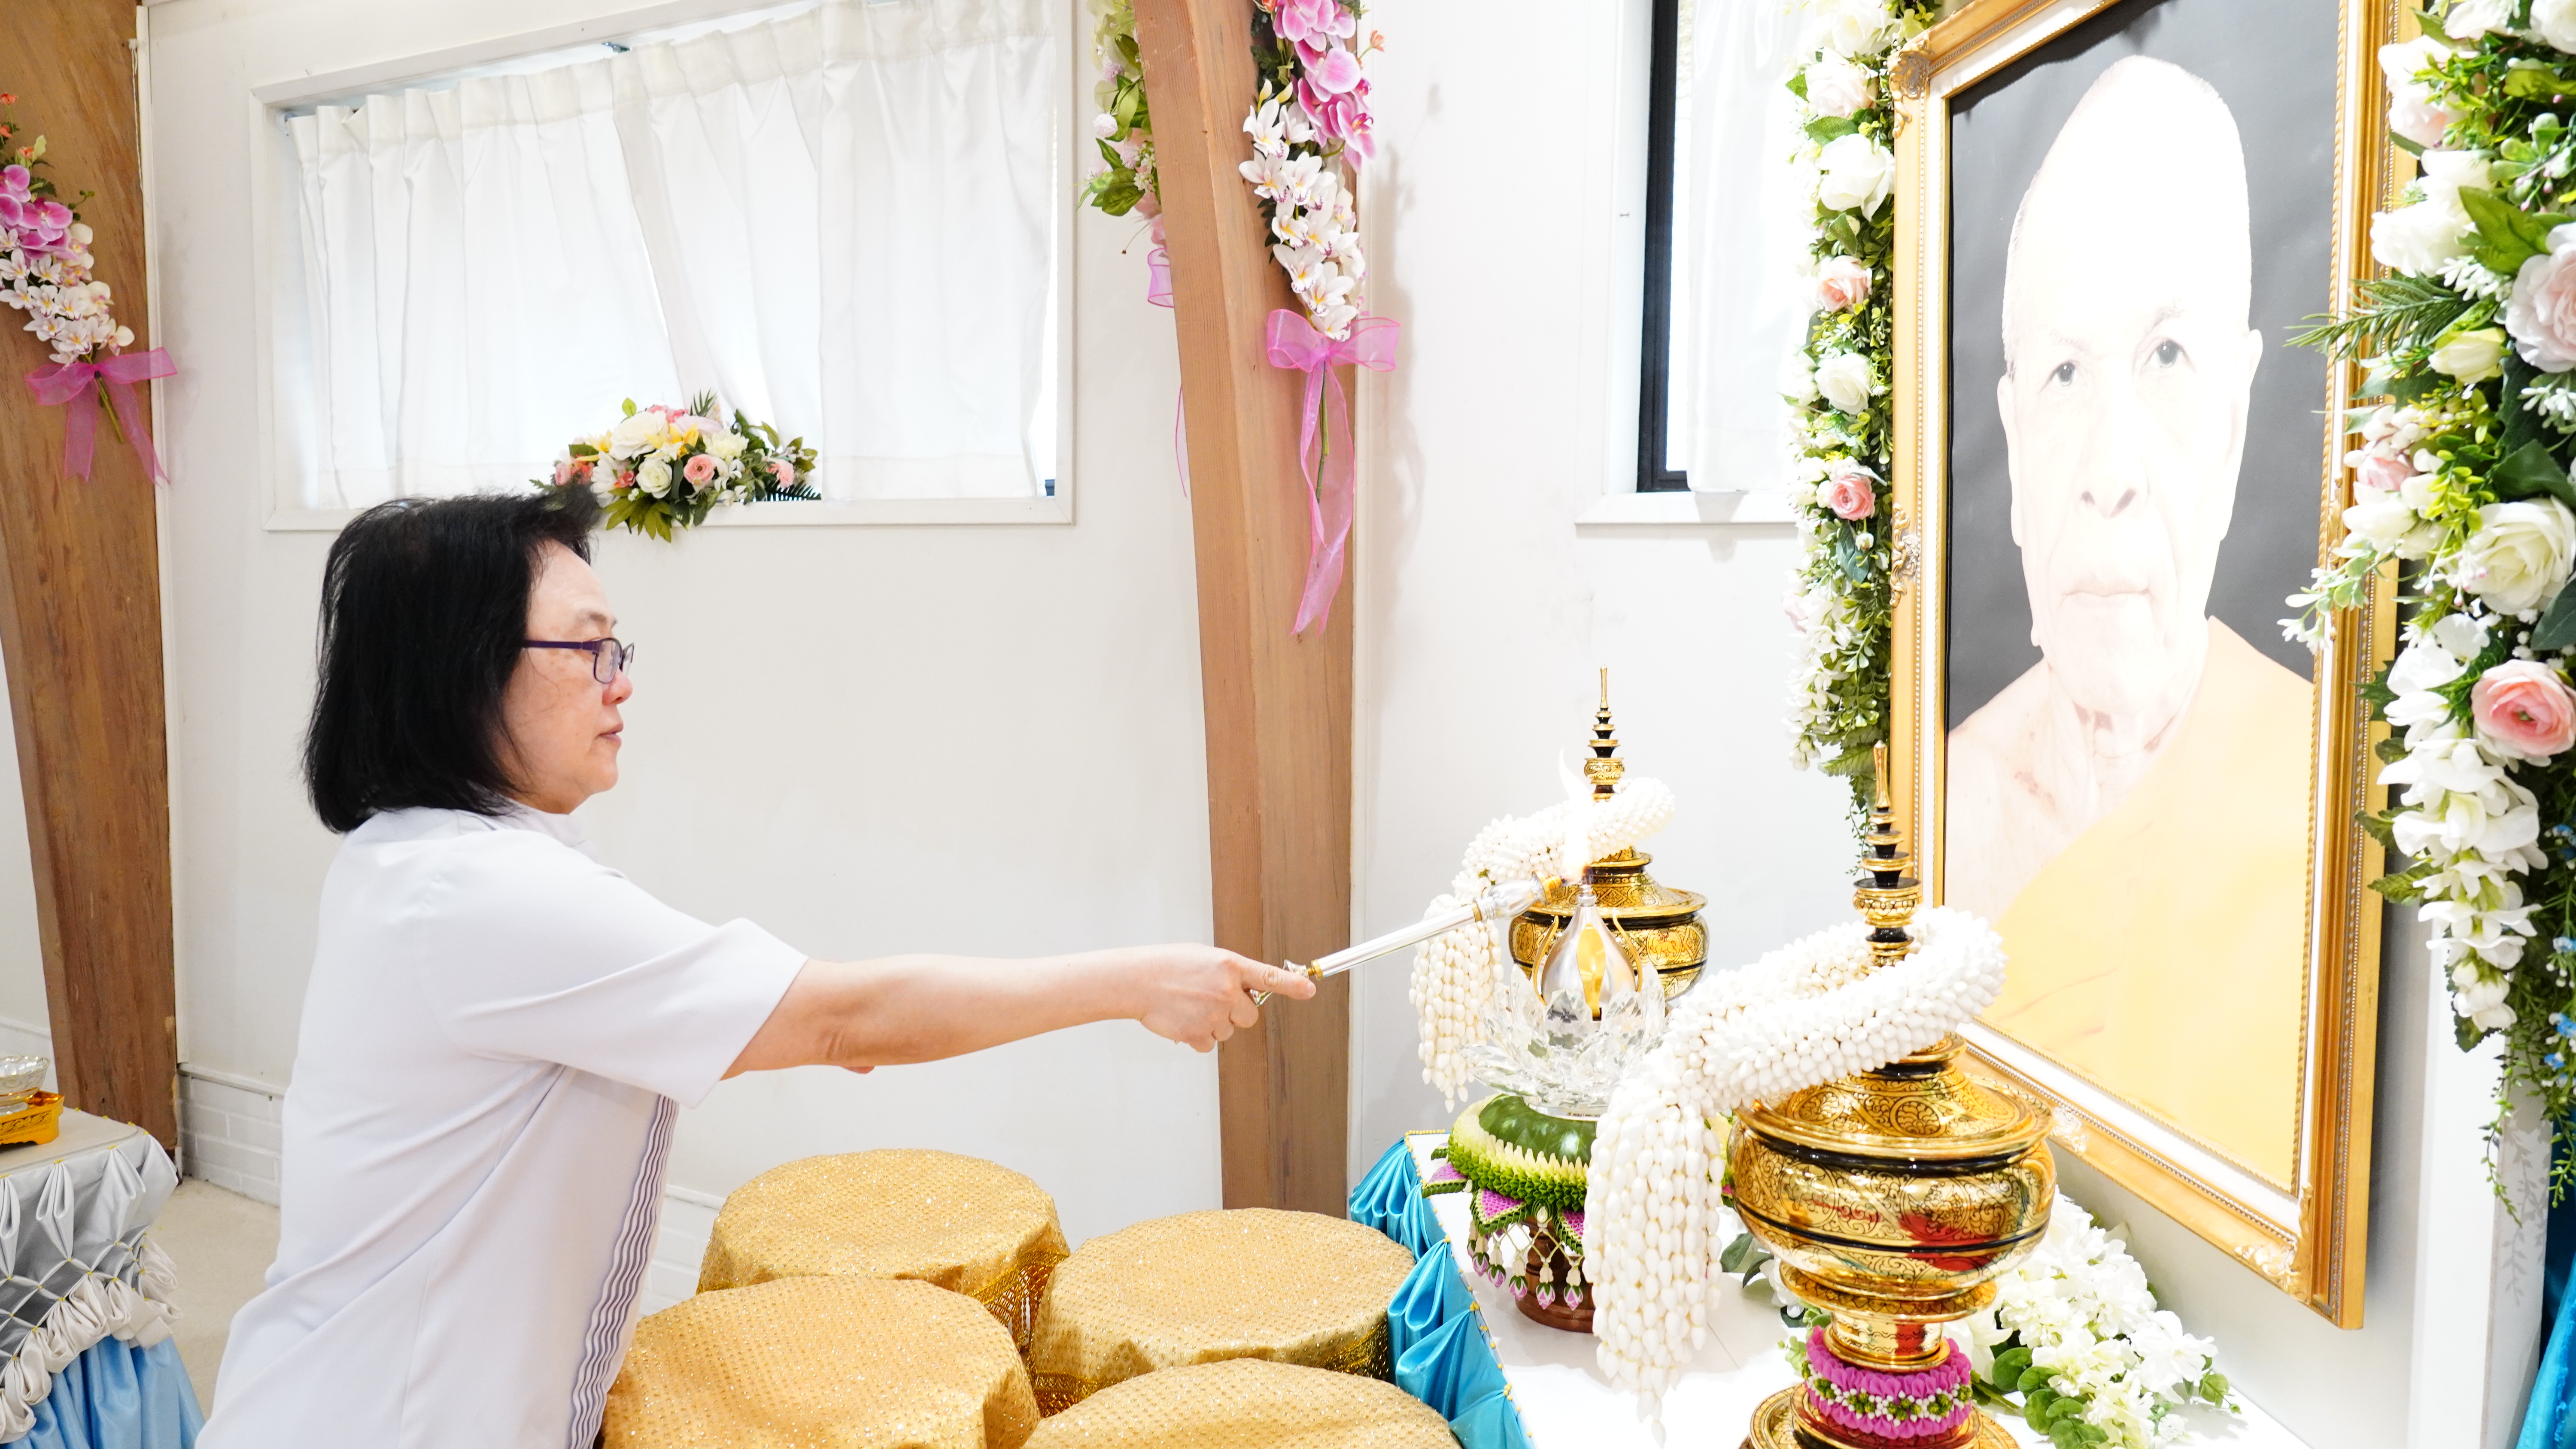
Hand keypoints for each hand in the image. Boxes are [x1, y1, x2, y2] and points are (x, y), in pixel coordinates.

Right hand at [1123, 944, 1315, 1051]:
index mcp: (1229, 966)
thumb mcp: (1206, 958)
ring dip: (1214, 1023)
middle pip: (1250, 1015)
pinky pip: (1210, 1044)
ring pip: (1229, 1031)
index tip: (1309, 990)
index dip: (1293, 985)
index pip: (1269, 977)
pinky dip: (1198, 1036)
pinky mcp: (1198, 1034)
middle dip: (1235, 1012)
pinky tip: (1183, 1019)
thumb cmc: (1169, 966)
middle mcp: (1225, 990)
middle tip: (1211, 999)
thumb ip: (1231, 973)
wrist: (1137, 981)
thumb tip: (1247, 992)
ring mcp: (1213, 1013)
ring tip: (1190, 1005)